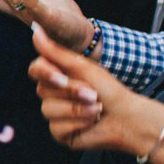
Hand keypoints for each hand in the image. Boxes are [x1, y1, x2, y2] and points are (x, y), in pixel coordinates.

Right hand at [28, 24, 160, 153]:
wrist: (128, 117)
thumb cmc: (110, 90)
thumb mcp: (82, 66)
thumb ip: (55, 51)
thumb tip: (35, 30)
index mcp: (57, 76)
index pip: (36, 70)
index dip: (46, 73)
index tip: (62, 76)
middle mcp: (53, 95)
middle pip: (42, 91)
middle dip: (72, 92)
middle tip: (93, 93)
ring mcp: (55, 115)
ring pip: (49, 110)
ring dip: (78, 110)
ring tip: (97, 109)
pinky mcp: (60, 133)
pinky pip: (57, 128)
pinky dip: (78, 124)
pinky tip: (91, 122)